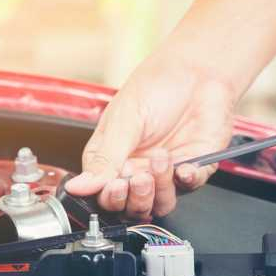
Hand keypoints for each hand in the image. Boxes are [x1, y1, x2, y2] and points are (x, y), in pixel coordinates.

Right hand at [65, 50, 235, 219]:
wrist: (198, 70)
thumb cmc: (158, 84)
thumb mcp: (125, 118)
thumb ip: (105, 157)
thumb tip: (77, 186)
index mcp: (113, 156)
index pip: (104, 193)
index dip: (110, 196)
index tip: (116, 185)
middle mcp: (139, 167)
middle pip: (132, 205)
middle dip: (135, 197)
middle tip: (140, 176)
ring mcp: (167, 170)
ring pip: (161, 203)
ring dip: (160, 189)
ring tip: (162, 159)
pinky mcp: (195, 167)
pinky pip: (190, 187)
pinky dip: (187, 180)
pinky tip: (185, 166)